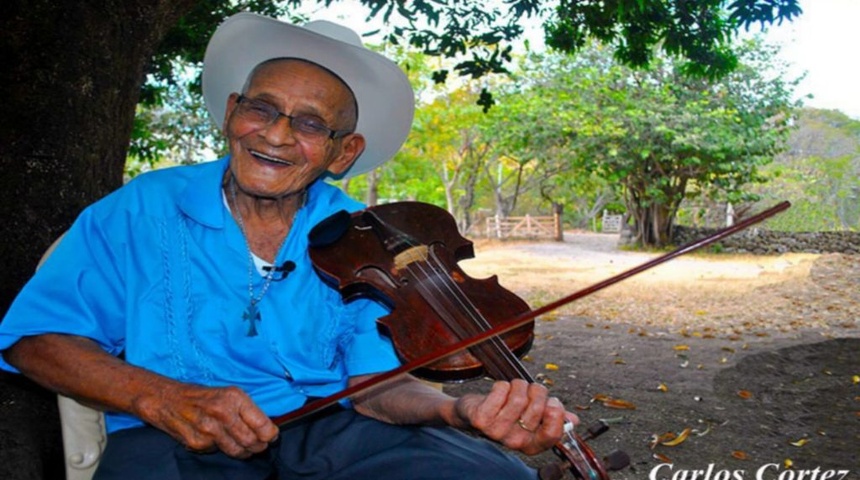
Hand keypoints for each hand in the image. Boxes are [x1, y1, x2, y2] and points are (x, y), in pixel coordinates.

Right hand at [134, 383, 278, 457]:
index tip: (271, 436)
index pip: (262, 425)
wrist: (168, 400)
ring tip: (243, 445)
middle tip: (259, 445)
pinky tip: (218, 439)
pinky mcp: (198, 443)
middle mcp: (222, 413)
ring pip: (237, 451)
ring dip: (244, 451)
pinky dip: (221, 449)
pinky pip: (218, 452)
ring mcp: (209, 430)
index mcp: (234, 398)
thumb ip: (248, 410)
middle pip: (252, 441)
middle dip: (259, 446)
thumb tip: (268, 428)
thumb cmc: (203, 397)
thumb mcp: (229, 394)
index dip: (270, 434)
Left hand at [453, 379, 577, 454]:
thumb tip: (573, 420)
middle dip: (535, 391)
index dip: (556, 412)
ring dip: (518, 385)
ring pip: (519, 397)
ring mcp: (497, 432)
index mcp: (532, 444)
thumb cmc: (506, 413)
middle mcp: (515, 442)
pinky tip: (498, 391)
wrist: (472, 414)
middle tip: (527, 391)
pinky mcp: (481, 419)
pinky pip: (501, 390)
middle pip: (538, 407)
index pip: (553, 433)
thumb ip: (553, 418)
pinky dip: (503, 384)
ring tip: (513, 389)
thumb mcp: (531, 418)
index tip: (551, 402)